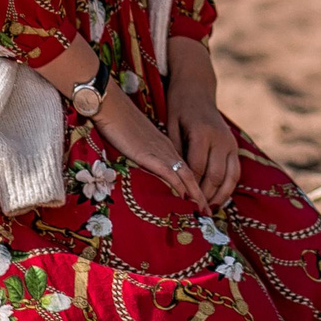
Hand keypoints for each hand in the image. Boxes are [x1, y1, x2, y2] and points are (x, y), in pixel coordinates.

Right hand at [93, 89, 210, 212]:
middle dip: (200, 195)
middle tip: (208, 212)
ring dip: (194, 194)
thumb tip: (146, 172)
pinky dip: (178, 186)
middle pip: (190, 175)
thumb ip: (145, 157)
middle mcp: (167, 150)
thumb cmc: (120, 124)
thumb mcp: (137, 144)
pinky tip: (184, 198)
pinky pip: (168, 172)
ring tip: (202, 210)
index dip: (195, 187)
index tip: (200, 203)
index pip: (186, 170)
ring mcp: (159, 152)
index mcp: (165, 147)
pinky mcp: (148, 154)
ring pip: (184, 175)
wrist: (112, 107)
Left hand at [163, 37, 240, 208]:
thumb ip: (175, 152)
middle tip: (194, 214)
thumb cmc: (178, 107)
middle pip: (215, 175)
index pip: (196, 168)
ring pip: (229, 176)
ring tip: (208, 211)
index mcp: (202, 132)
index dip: (189, 188)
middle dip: (205, 196)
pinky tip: (219, 200)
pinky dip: (229, 188)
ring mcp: (230, 142)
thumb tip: (174, 180)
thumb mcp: (170, 126)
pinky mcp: (235, 145)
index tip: (181, 204)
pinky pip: (236, 171)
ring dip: (220, 196)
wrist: (197, 88)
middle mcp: (220, 138)